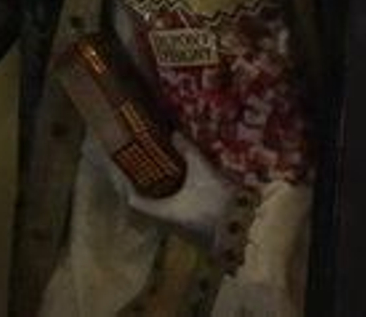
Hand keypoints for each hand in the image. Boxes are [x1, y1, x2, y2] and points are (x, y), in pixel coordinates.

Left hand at [85, 131, 231, 241]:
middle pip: (142, 207)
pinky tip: (171, 187)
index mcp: (162, 212)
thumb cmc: (218, 203)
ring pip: (156, 212)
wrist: (246, 231)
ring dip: (151, 195)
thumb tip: (174, 133)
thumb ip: (188, 151)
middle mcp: (166, 224)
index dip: (123, 183)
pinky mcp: (192, 232)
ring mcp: (179, 230)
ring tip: (148, 174)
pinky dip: (165, 200)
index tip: (119, 166)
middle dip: (136, 187)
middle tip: (132, 166)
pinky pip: (171, 215)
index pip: (132, 200)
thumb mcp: (203, 172)